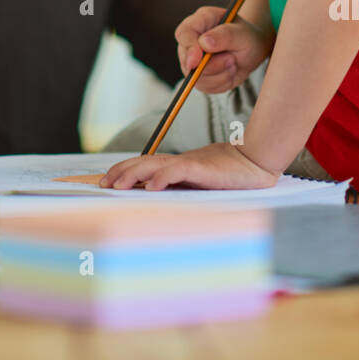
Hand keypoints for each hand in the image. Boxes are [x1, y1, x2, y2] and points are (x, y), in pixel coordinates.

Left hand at [99, 142, 278, 190]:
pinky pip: (177, 171)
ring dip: (133, 175)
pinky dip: (163, 178)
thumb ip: (180, 186)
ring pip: (154, 165)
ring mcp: (189, 163)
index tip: (106, 181)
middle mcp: (178, 162)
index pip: (143, 165)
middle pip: (142, 163)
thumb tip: (154, 197)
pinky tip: (152, 187)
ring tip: (118, 186)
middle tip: (103, 184)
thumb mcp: (200, 183)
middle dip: (120, 172)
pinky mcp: (201, 168)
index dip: (123, 170)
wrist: (255, 162)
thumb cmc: (229, 176)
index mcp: (177, 166)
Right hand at [175, 6, 271, 93]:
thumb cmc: (247, 37)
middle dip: (211, 66)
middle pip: (187, 59)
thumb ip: (224, 35)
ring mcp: (193, 59)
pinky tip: (230, 72)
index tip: (197, 59)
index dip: (189, 47)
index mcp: (201, 20)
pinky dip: (222, 83)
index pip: (184, 33)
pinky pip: (205, 86)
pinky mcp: (199, 76)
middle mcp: (192, 40)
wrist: (252, 51)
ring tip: (234, 63)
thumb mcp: (243, 33)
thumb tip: (203, 42)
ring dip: (220, 74)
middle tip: (232, 60)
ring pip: (196, 77)